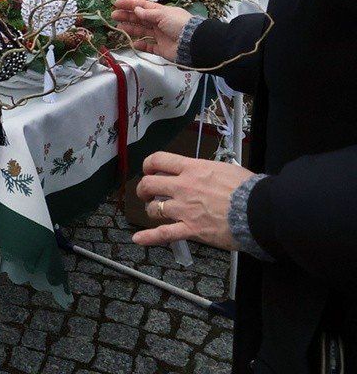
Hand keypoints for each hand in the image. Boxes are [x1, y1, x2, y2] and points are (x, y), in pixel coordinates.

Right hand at [110, 0, 192, 62]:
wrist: (192, 42)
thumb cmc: (179, 24)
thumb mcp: (163, 15)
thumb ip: (148, 14)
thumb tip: (136, 10)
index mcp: (161, 12)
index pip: (143, 6)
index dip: (129, 4)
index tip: (116, 4)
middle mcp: (160, 23)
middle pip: (140, 18)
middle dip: (127, 16)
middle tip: (113, 16)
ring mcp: (160, 36)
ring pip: (142, 31)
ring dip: (131, 29)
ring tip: (119, 28)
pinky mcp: (161, 49)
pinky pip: (149, 47)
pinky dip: (141, 45)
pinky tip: (134, 43)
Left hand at [133, 152, 255, 250]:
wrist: (260, 210)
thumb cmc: (249, 190)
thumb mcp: (226, 169)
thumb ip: (208, 171)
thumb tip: (204, 173)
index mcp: (193, 169)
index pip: (159, 160)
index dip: (148, 164)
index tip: (149, 170)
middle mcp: (183, 187)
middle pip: (149, 184)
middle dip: (144, 189)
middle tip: (147, 193)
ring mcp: (185, 209)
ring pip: (154, 208)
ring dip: (152, 210)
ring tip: (155, 212)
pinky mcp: (191, 229)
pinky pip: (164, 233)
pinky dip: (149, 237)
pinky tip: (138, 239)